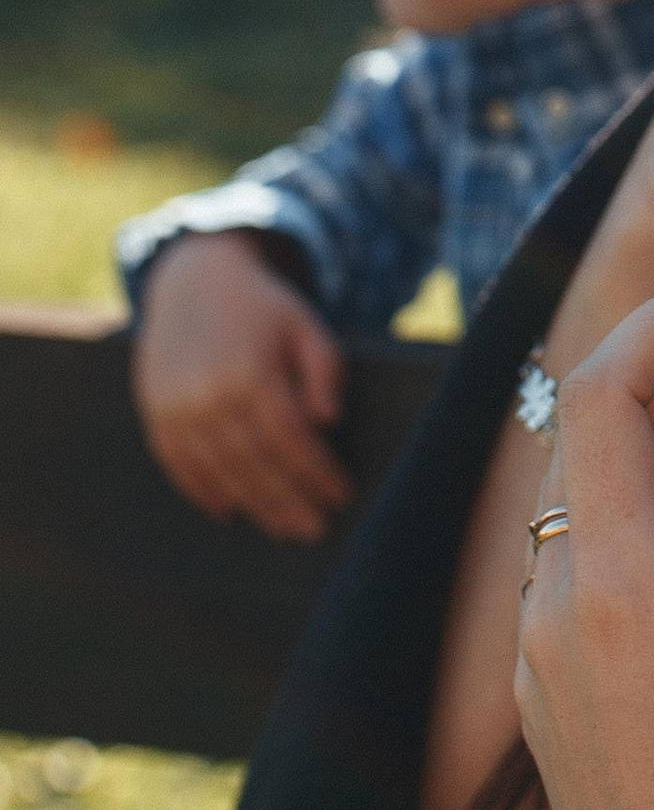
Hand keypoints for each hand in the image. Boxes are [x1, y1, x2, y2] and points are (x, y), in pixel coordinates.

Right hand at [130, 234, 351, 543]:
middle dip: (289, 501)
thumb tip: (329, 422)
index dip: (317, 473)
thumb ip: (324, 369)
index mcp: (251, 374)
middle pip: (255, 465)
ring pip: (218, 472)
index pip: (290, 440)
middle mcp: (208, 397)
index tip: (341, 495)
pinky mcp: (156, 414)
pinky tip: (229, 511)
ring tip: (283, 527)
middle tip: (314, 529)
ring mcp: (176, 409)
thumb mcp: (306, 324)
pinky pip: (179, 465)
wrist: (193, 280)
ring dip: (253, 505)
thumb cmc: (262, 307)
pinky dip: (204, 492)